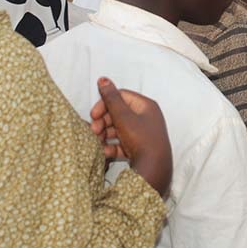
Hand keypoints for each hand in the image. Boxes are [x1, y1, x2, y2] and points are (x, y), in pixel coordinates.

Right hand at [89, 78, 171, 196]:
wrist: (153, 169)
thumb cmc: (141, 139)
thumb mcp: (123, 117)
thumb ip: (111, 99)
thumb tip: (103, 79)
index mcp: (146, 106)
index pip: (121, 97)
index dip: (105, 104)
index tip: (93, 114)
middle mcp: (146, 117)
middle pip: (118, 113)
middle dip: (103, 122)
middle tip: (92, 130)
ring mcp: (142, 133)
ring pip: (118, 129)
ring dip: (104, 134)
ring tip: (96, 141)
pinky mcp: (138, 148)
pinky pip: (121, 144)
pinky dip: (111, 146)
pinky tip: (103, 151)